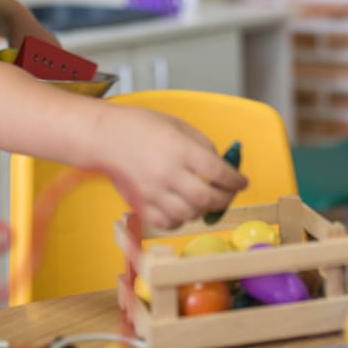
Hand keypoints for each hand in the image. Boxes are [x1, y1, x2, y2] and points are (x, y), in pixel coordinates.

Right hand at [95, 105, 248, 229]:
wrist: (104, 137)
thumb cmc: (139, 126)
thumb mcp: (178, 125)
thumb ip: (202, 145)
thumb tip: (221, 165)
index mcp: (180, 149)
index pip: (219, 172)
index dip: (236, 181)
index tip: (242, 182)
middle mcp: (168, 173)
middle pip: (207, 198)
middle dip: (224, 199)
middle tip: (227, 194)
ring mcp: (153, 192)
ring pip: (189, 214)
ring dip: (203, 210)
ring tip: (203, 200)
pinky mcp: (141, 204)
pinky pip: (167, 223)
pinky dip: (180, 220)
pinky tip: (182, 209)